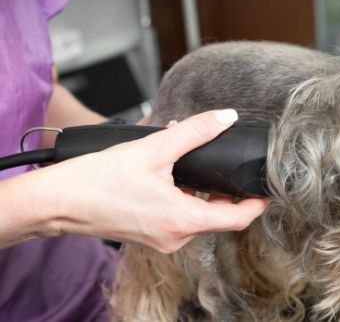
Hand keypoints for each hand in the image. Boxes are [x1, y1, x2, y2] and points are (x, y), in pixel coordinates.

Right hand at [0, 110, 267, 252]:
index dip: (256, 204)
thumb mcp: (153, 148)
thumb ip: (195, 131)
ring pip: (195, 214)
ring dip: (198, 189)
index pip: (238, 219)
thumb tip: (225, 117)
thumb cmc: (97, 180)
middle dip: (221, 186)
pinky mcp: (148, 235)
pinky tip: (167, 171)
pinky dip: (180, 195)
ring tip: (186, 158)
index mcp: (184, 221)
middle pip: (217, 215)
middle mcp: (176, 237)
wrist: (56, 202)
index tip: (266, 190)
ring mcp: (161, 239)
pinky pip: (176, 216)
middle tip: (218, 160)